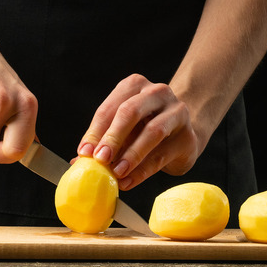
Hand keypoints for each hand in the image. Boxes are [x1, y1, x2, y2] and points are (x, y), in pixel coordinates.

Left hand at [76, 74, 201, 190]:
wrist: (184, 133)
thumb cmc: (144, 128)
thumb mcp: (123, 129)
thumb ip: (103, 141)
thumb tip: (78, 160)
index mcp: (134, 86)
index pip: (109, 108)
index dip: (95, 132)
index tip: (84, 153)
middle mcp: (156, 93)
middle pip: (131, 112)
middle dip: (113, 137)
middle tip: (100, 159)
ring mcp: (176, 111)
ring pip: (152, 132)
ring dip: (131, 155)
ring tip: (117, 173)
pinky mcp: (188, 135)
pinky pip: (163, 154)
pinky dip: (143, 170)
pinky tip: (129, 181)